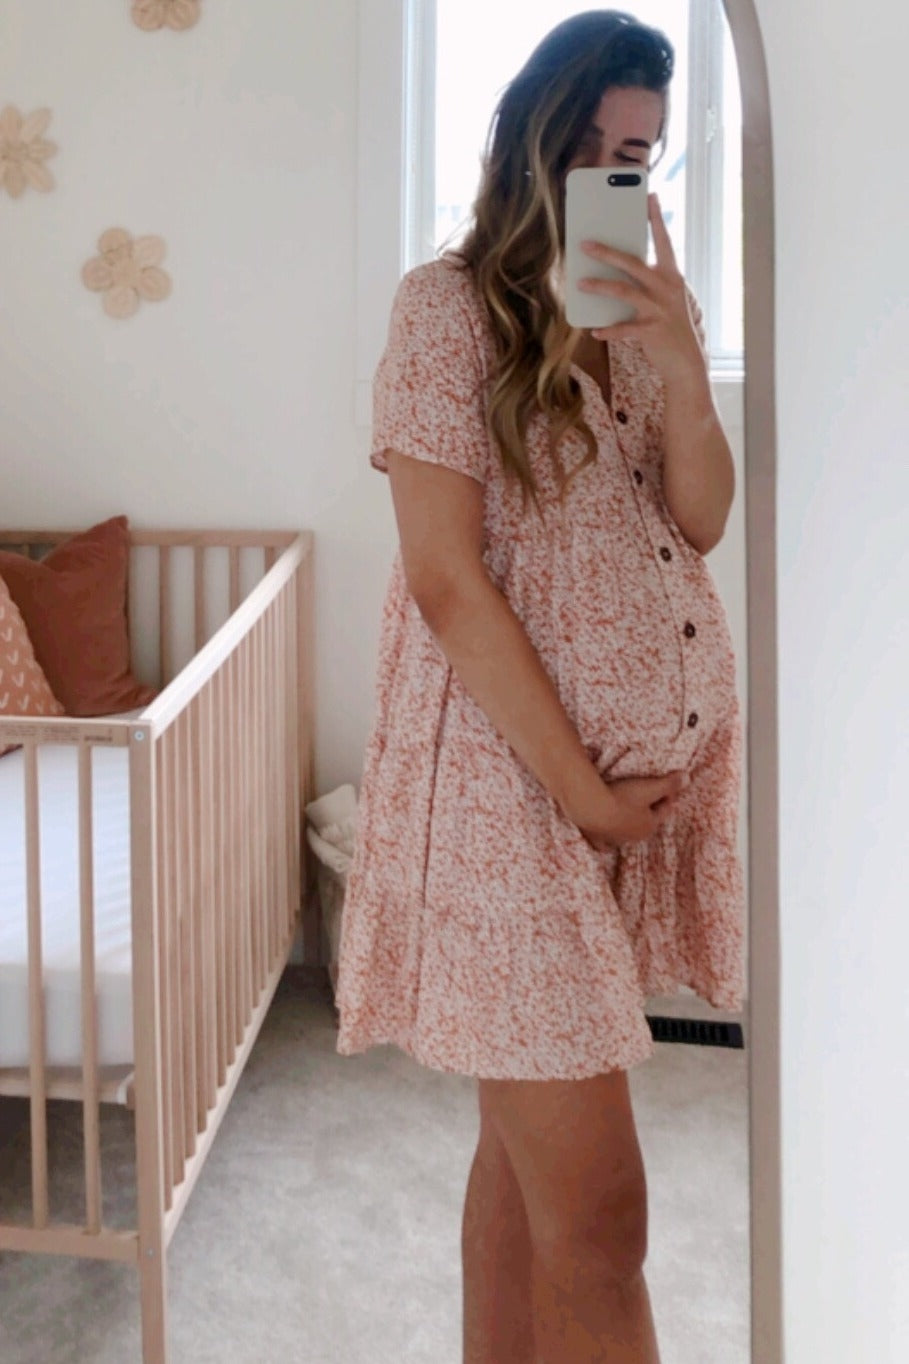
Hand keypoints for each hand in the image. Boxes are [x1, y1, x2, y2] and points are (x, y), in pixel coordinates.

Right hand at [571, 768, 690, 849]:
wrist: (591, 808)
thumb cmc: (623, 798)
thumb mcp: (649, 787)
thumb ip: (669, 784)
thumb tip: (687, 777)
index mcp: (649, 826)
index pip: (663, 810)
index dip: (666, 795)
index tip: (665, 784)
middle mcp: (634, 837)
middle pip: (645, 821)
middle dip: (647, 810)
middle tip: (645, 795)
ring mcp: (614, 840)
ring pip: (626, 830)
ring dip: (627, 820)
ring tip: (623, 806)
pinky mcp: (597, 839)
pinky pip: (605, 841)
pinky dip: (607, 838)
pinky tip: (605, 835)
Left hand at [578, 193, 705, 386]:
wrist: (687, 361)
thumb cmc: (672, 326)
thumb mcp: (667, 299)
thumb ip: (649, 283)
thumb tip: (619, 270)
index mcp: (672, 276)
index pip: (664, 241)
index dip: (656, 219)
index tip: (650, 196)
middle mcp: (666, 288)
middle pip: (632, 263)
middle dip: (607, 252)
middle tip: (586, 243)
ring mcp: (658, 309)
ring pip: (623, 291)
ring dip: (599, 287)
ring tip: (580, 284)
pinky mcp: (650, 330)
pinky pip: (623, 328)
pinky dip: (607, 330)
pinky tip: (594, 330)